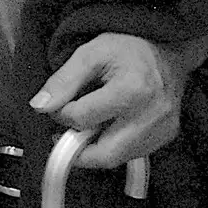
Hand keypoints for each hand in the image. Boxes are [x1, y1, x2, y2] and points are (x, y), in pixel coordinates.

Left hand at [28, 32, 206, 169]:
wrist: (168, 48)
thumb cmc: (129, 48)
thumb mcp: (90, 53)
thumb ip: (63, 81)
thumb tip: (40, 106)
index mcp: (132, 90)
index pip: (82, 119)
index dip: (62, 114)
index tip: (60, 106)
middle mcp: (152, 115)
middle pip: (104, 154)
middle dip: (78, 150)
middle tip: (66, 135)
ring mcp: (163, 128)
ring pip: (117, 159)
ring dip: (95, 149)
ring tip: (88, 125)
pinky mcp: (168, 135)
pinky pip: (133, 154)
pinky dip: (114, 147)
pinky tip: (108, 126)